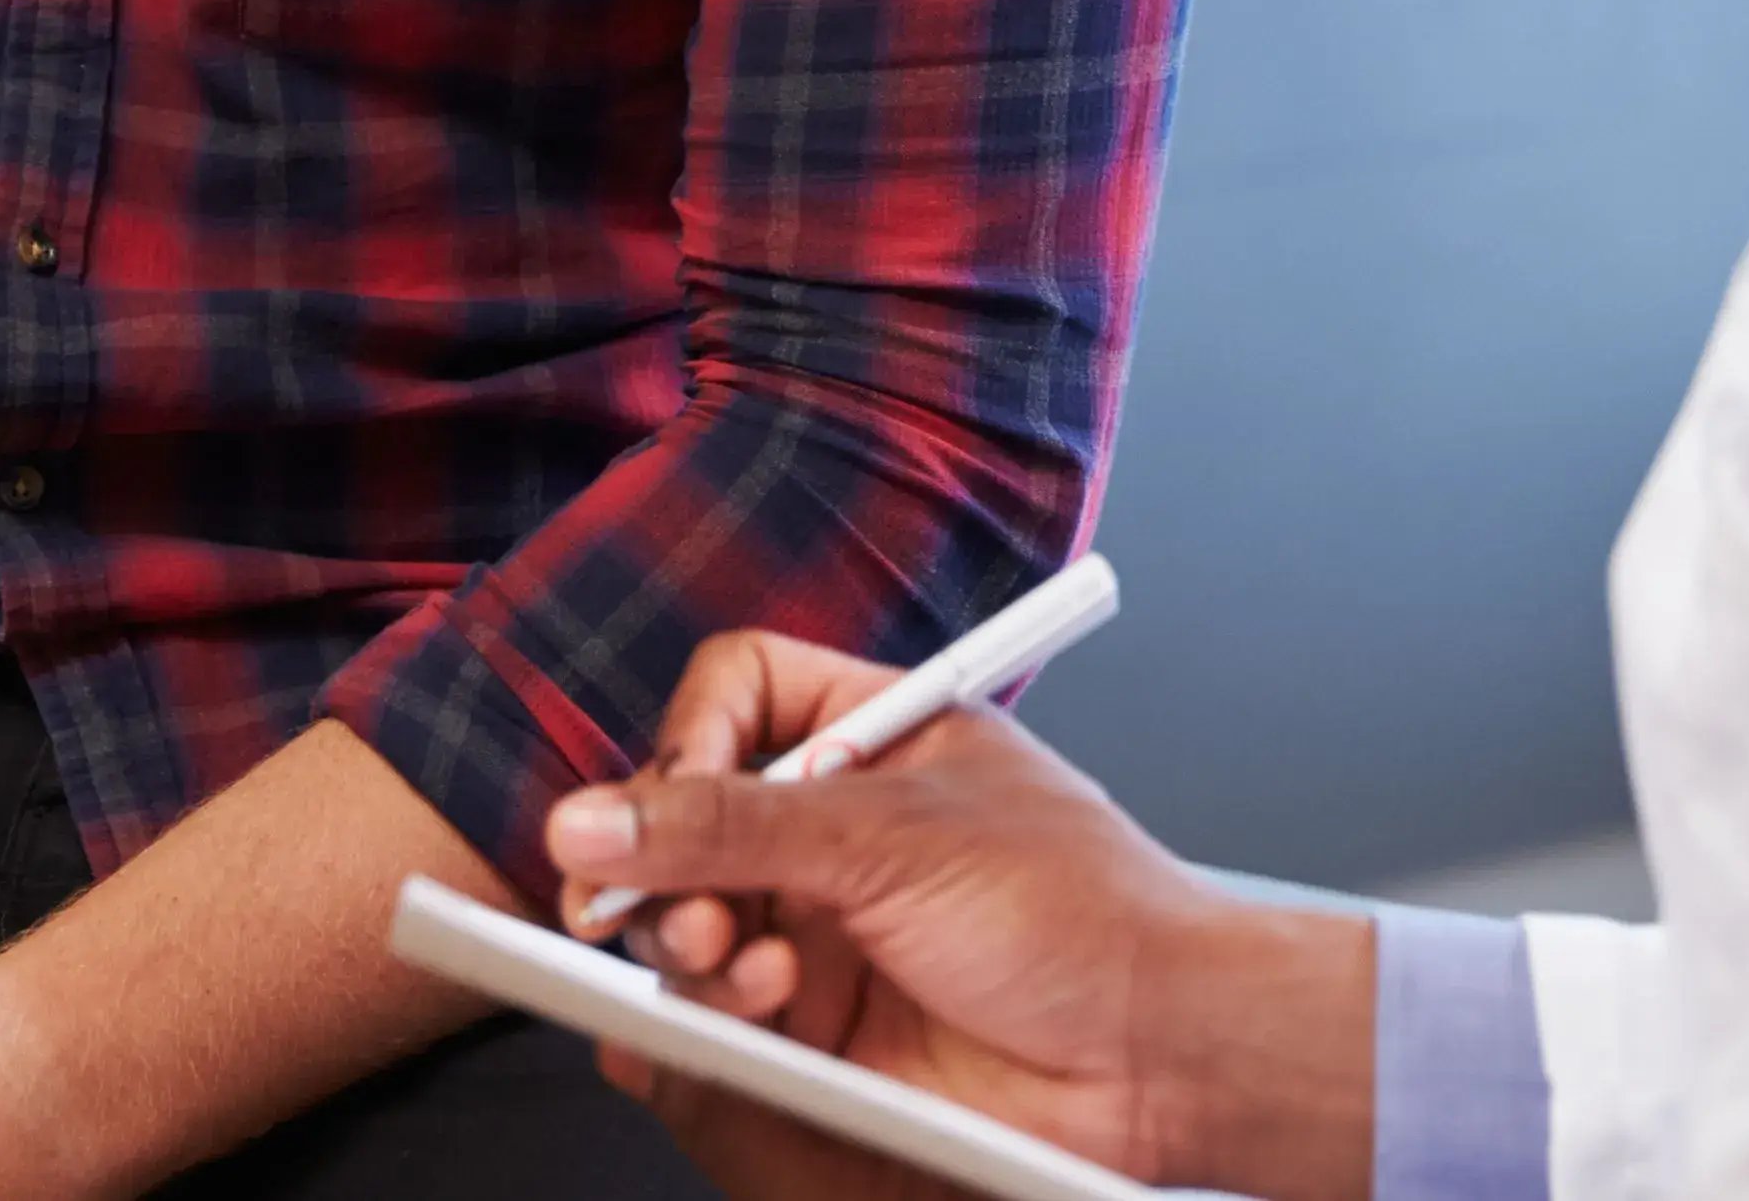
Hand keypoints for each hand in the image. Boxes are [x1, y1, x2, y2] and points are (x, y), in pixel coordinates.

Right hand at [542, 632, 1374, 1200]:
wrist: (1154, 1054)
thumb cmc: (1082, 913)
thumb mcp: (895, 839)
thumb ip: (732, 826)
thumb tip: (594, 819)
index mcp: (872, 739)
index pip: (735, 693)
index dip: (692, 737)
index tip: (676, 794)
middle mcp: (835, 831)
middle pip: (683, 822)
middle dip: (669, 869)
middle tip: (692, 916)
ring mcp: (822, 929)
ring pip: (685, 925)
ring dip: (693, 950)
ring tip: (748, 968)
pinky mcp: (817, 1028)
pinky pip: (716, 1019)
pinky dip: (719, 1021)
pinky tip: (770, 1016)